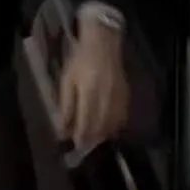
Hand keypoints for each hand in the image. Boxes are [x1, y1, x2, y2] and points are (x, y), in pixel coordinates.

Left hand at [59, 16, 129, 149]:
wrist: (103, 44)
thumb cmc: (80, 61)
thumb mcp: (67, 81)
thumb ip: (66, 106)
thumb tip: (63, 128)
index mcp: (89, 92)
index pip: (86, 122)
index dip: (80, 137)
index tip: (75, 145)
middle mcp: (106, 97)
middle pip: (100, 127)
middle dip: (91, 139)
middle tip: (83, 145)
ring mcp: (118, 97)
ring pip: (112, 125)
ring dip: (102, 135)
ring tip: (93, 138)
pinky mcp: (126, 96)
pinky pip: (122, 118)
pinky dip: (114, 127)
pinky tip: (107, 128)